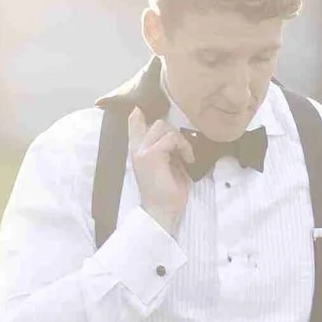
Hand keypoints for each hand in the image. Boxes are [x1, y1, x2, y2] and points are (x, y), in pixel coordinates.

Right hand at [125, 107, 193, 236]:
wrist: (163, 211)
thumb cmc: (168, 193)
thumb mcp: (170, 166)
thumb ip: (168, 150)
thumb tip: (177, 137)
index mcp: (139, 151)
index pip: (134, 124)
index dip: (139, 114)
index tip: (144, 110)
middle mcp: (137, 149)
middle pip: (157, 123)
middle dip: (175, 133)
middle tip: (184, 151)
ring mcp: (142, 151)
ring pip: (163, 127)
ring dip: (180, 140)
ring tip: (186, 156)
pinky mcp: (151, 155)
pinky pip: (170, 138)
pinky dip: (183, 146)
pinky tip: (187, 159)